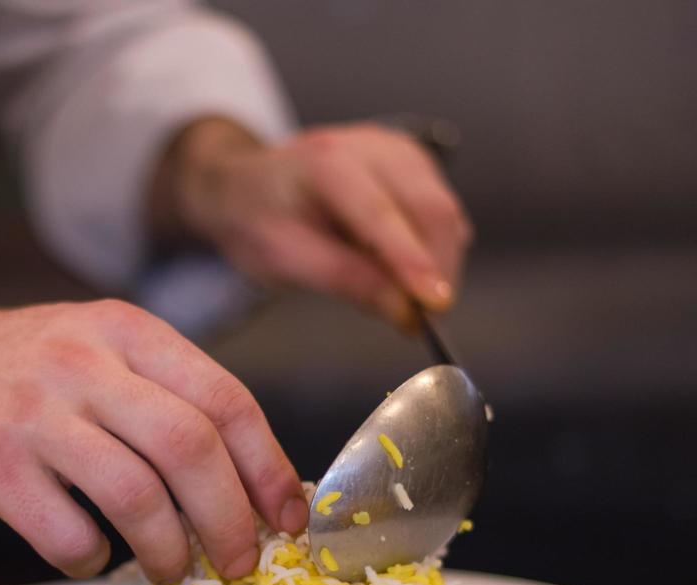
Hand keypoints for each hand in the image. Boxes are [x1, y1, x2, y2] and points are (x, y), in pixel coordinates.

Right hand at [0, 300, 307, 581]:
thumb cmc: (21, 371)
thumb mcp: (98, 349)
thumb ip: (166, 396)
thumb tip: (254, 483)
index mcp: (126, 331)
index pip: (225, 399)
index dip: (268, 469)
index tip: (288, 519)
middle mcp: (84, 364)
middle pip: (190, 449)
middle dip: (230, 521)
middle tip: (238, 565)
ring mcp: (34, 415)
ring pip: (136, 497)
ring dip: (168, 552)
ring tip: (170, 571)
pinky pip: (67, 534)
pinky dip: (92, 561)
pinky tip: (90, 558)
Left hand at [152, 118, 472, 326]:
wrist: (250, 186)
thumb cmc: (260, 221)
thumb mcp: (284, 259)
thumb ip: (345, 280)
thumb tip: (405, 311)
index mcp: (326, 162)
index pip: (380, 214)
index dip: (412, 261)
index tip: (435, 305)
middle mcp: (372, 147)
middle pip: (431, 209)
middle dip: (437, 272)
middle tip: (425, 325)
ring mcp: (400, 152)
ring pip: (445, 214)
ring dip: (438, 265)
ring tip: (404, 300)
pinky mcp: (416, 166)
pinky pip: (443, 215)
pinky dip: (433, 251)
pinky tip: (401, 270)